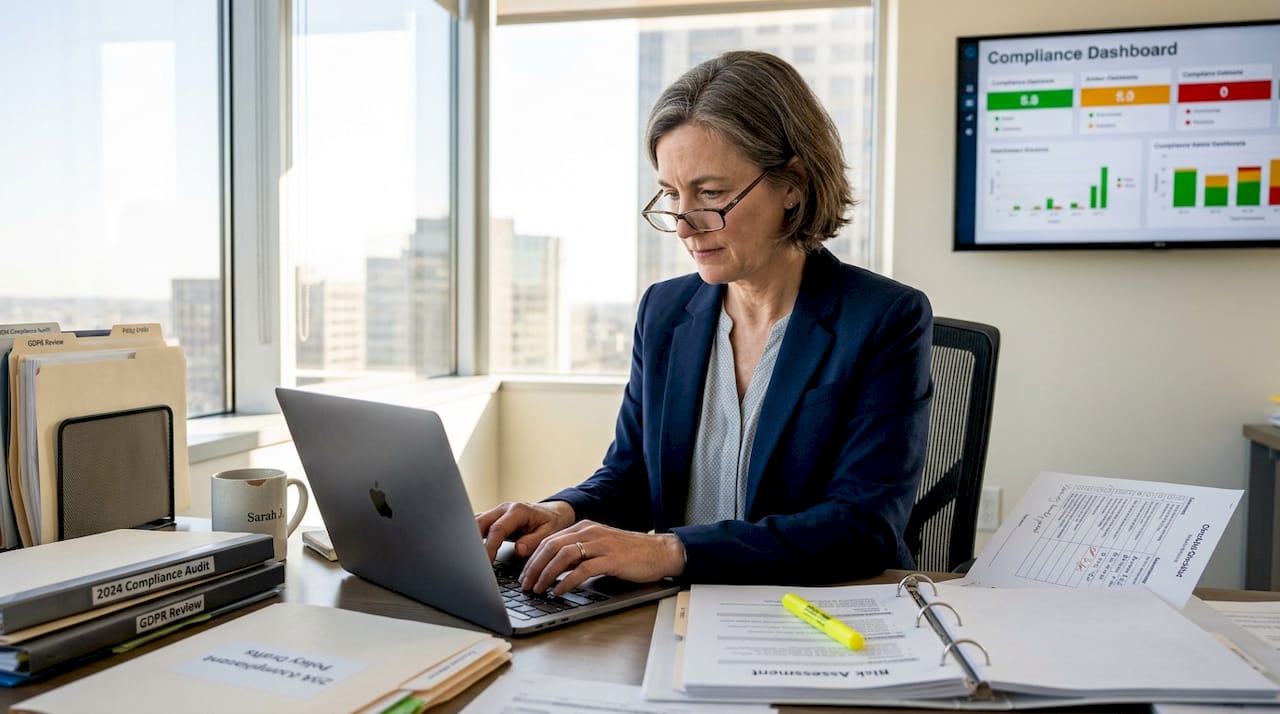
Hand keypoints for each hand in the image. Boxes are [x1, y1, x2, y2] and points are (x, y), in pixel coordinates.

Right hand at [475, 500, 574, 561]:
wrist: (553, 512)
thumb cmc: (551, 522)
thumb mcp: (548, 532)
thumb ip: (533, 541)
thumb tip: (518, 550)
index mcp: (518, 511)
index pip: (498, 529)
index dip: (490, 546)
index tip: (487, 561)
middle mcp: (504, 509)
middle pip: (480, 522)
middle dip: (472, 541)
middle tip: (470, 560)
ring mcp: (496, 512)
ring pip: (475, 522)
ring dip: (469, 537)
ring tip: (465, 555)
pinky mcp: (493, 518)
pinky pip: (478, 524)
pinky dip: (471, 535)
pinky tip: (467, 547)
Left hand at [519, 520, 685, 595]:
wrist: (660, 552)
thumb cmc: (630, 554)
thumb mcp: (599, 548)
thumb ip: (578, 555)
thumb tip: (553, 570)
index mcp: (584, 528)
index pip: (549, 540)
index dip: (532, 559)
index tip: (524, 576)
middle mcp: (589, 532)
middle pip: (551, 546)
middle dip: (534, 567)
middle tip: (525, 585)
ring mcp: (601, 544)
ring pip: (563, 555)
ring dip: (546, 574)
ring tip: (538, 589)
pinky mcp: (612, 558)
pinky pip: (583, 569)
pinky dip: (567, 581)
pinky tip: (559, 591)